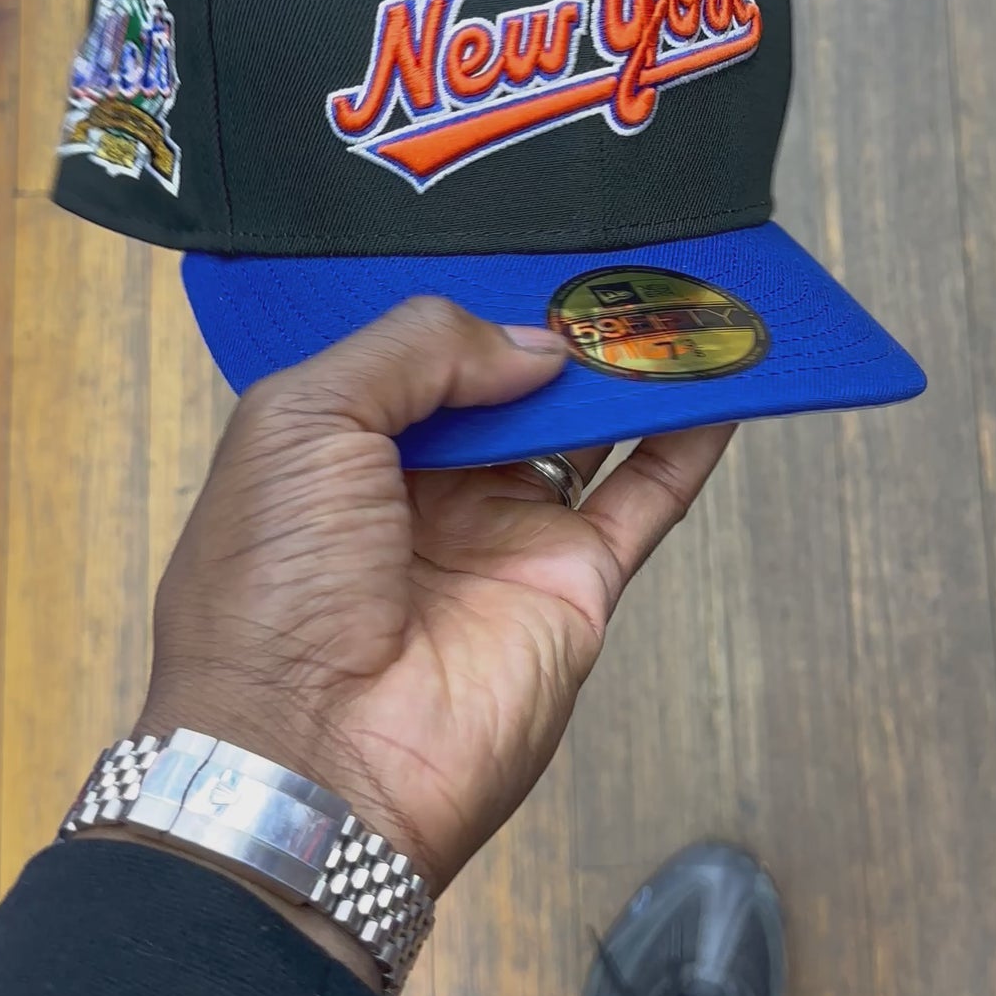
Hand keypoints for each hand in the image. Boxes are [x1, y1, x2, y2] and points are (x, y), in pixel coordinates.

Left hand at [146, 299, 732, 895]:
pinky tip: (725, 382)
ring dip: (634, 369)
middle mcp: (424, 484)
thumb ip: (418, 348)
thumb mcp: (304, 420)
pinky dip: (688, 442)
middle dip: (561, 322)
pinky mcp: (572, 586)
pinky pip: (645, 499)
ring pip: (588, 429)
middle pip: (511, 382)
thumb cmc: (270, 589)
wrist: (312, 761)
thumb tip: (534, 343)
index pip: (421, 347)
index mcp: (340, 442)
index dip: (474, 296)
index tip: (535, 234)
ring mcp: (504, 534)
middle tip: (622, 252)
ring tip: (685, 295)